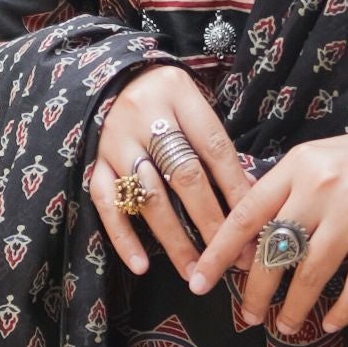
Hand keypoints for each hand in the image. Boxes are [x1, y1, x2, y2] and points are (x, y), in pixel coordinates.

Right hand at [89, 64, 249, 285]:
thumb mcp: (194, 102)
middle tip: (232, 257)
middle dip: (211, 222)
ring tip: (195, 270)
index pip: (214, 149)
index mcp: (178, 95)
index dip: (236, 190)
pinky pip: (107, 204)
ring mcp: (116, 142)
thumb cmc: (164, 94)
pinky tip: (141, 265)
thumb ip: (217, 144)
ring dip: (174, 239)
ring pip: (148, 196)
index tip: (254, 226)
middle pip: (184, 176)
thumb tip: (251, 193)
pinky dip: (123, 237)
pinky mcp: (93, 162)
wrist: (112, 76)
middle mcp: (144, 117)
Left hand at [188, 103, 347, 338]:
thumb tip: (251, 241)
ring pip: (310, 272)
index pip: (246, 212)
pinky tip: (331, 323)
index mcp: (300, 163)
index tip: (198, 281)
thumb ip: (293, 192)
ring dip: (294, 307)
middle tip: (248, 318)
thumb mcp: (330, 162)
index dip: (218, 251)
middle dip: (255, 291)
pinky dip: (342, 308)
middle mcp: (321, 184)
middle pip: (273, 249)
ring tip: (285, 327)